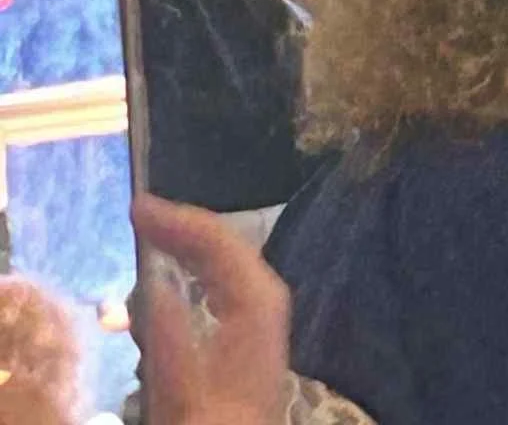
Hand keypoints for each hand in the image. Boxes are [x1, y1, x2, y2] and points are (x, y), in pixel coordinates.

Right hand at [134, 194, 289, 424]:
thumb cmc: (214, 422)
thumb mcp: (184, 397)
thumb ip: (169, 340)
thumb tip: (153, 281)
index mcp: (258, 312)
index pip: (223, 248)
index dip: (182, 222)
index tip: (138, 207)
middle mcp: (267, 315)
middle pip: (231, 255)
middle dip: (188, 230)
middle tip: (140, 213)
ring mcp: (261, 336)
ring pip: (232, 275)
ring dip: (195, 253)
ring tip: (155, 235)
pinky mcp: (248, 358)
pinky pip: (227, 300)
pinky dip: (201, 282)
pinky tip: (179, 287)